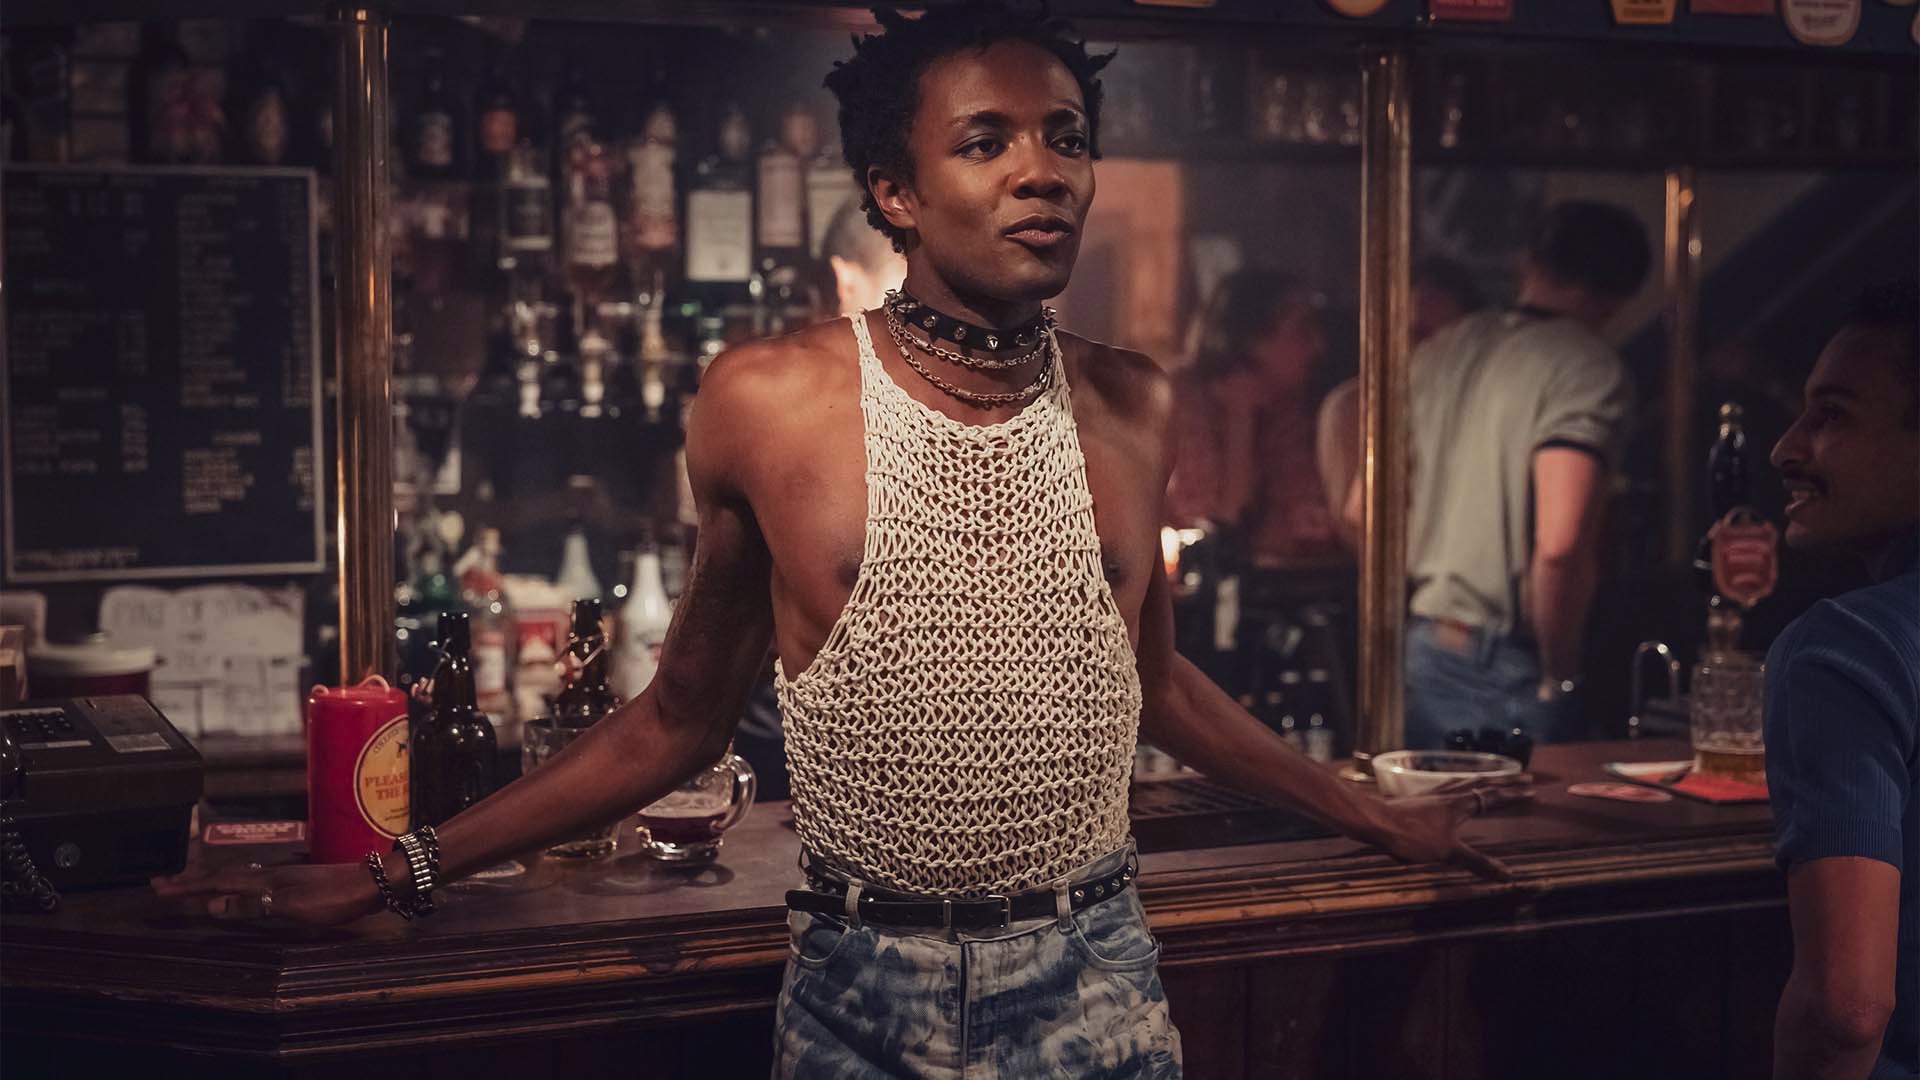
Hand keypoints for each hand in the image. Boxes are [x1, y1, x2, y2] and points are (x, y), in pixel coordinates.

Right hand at [152, 858, 384, 925]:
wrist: (373, 883)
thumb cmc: (334, 899)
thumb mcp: (292, 906)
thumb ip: (253, 905)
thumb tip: (212, 904)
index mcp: (264, 879)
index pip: (217, 883)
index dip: (188, 887)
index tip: (159, 888)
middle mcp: (270, 873)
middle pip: (223, 876)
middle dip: (192, 880)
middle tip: (163, 883)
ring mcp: (284, 875)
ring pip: (238, 875)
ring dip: (212, 879)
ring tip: (193, 881)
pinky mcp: (296, 880)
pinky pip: (254, 879)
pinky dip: (236, 882)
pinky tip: (243, 885)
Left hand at [1371, 775, 1533, 881]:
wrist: (1376, 822)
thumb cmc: (1412, 836)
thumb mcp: (1448, 852)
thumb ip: (1478, 863)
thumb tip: (1507, 876)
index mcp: (1460, 804)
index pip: (1493, 796)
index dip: (1513, 794)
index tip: (1532, 789)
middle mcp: (1449, 793)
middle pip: (1482, 784)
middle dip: (1505, 782)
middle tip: (1524, 776)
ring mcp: (1433, 793)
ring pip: (1464, 781)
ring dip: (1483, 780)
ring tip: (1493, 777)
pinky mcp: (1419, 797)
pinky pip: (1447, 785)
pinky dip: (1459, 783)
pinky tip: (1452, 787)